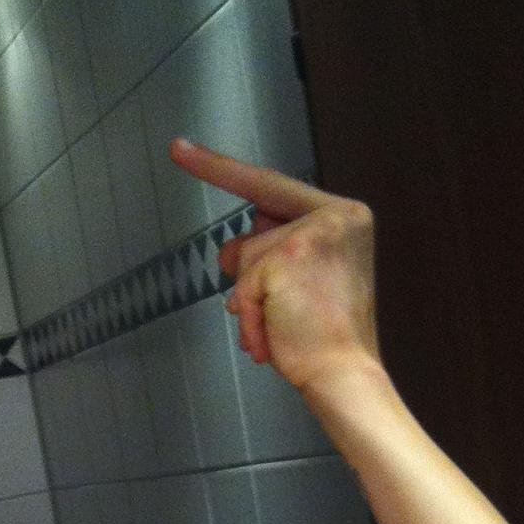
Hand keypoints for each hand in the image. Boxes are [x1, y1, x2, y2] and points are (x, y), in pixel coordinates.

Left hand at [167, 139, 384, 394]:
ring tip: (286, 322)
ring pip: (243, 255)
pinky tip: (276, 330)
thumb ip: (274, 249)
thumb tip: (232, 250)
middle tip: (286, 308)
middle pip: (253, 230)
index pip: (271, 185)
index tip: (179, 149)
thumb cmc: (324, 336)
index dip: (219, 168)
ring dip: (251, 297)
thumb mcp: (303, 279)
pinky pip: (243, 284)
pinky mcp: (288, 257)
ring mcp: (312, 233)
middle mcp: (335, 216)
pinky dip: (251, 315)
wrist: (343, 374)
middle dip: (250, 273)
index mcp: (345, 216)